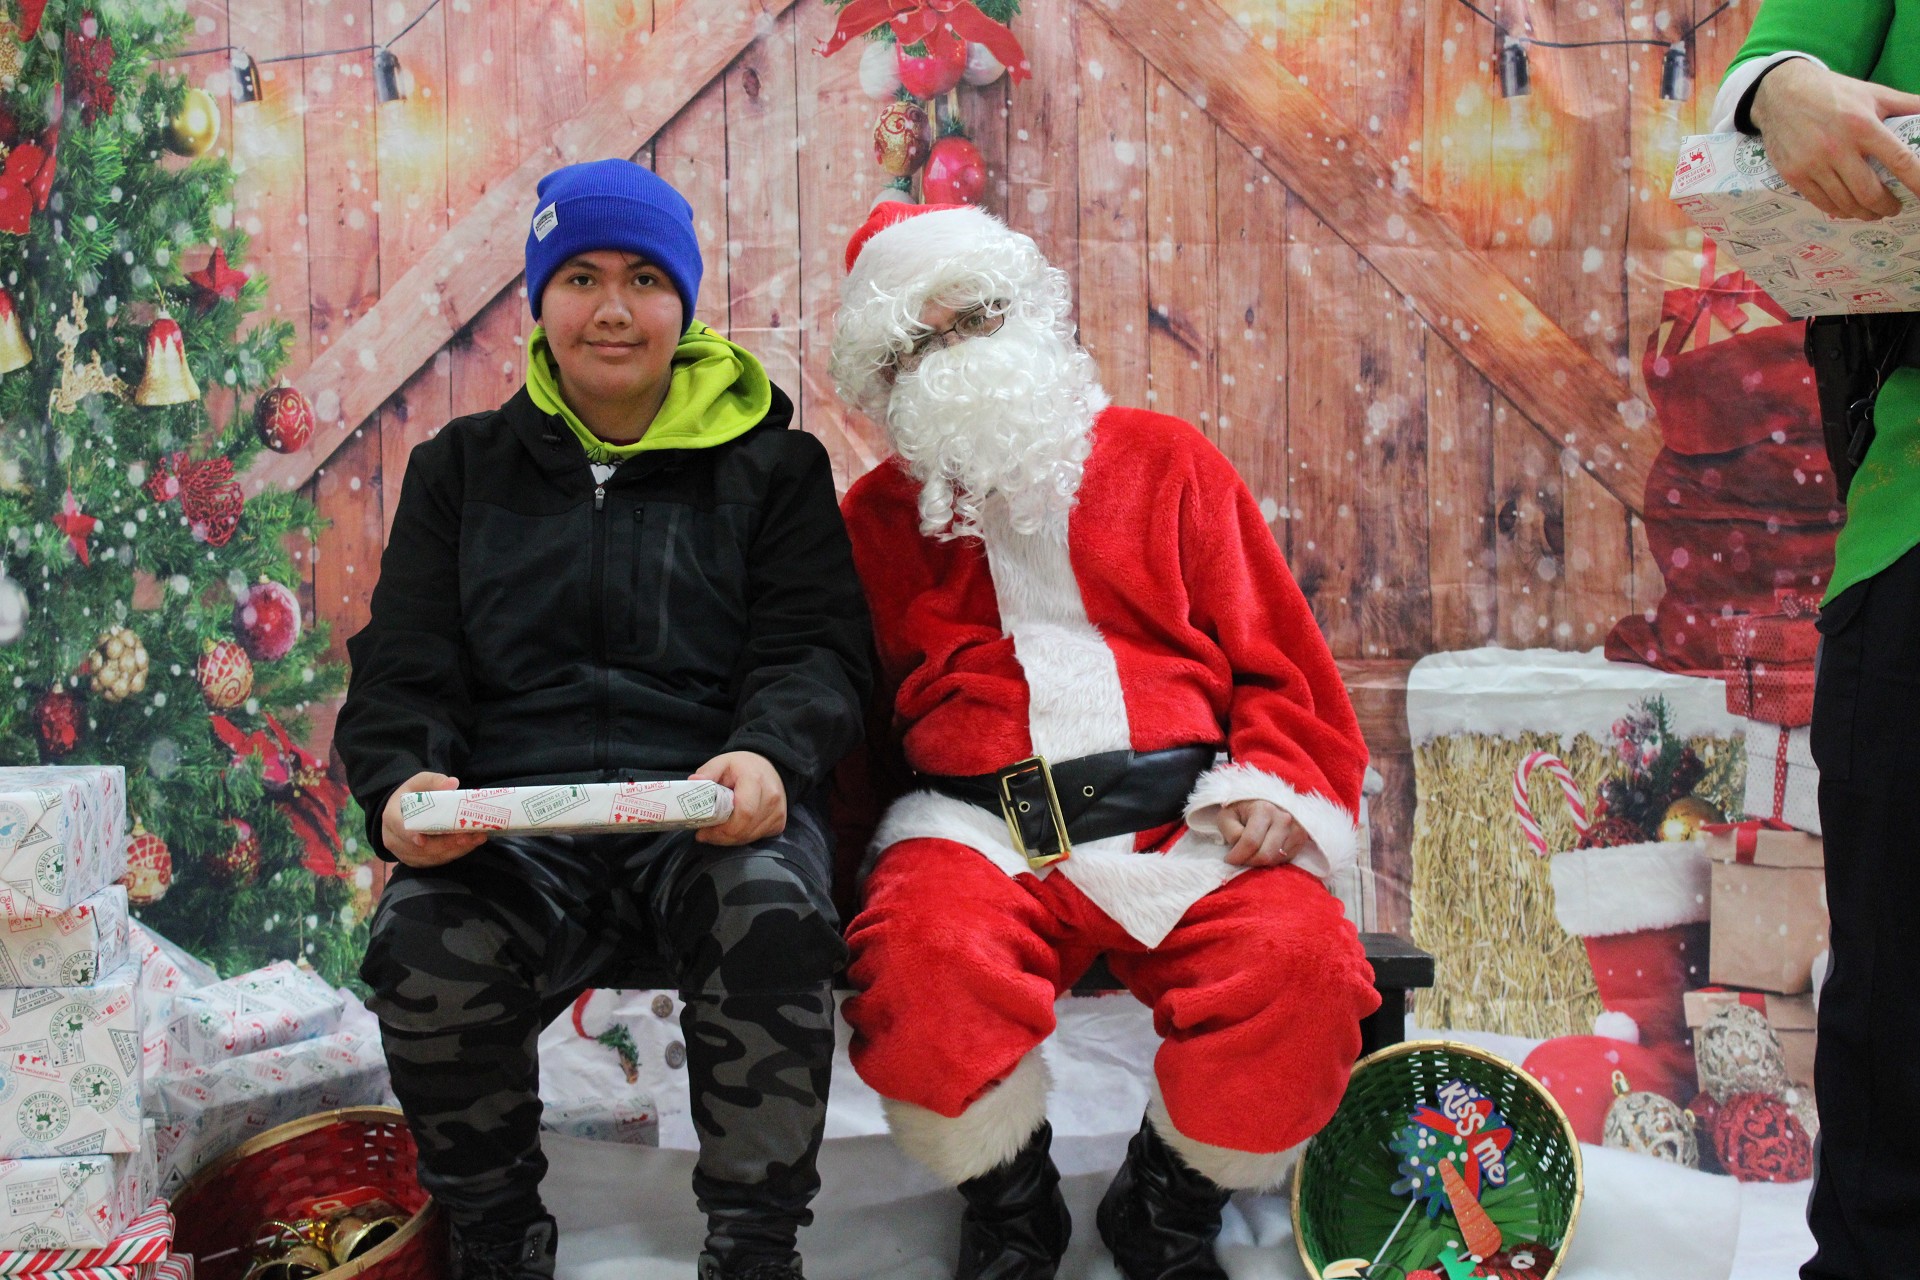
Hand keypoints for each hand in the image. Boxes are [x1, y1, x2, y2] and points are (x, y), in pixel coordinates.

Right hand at [382, 772, 487, 867]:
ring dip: (455, 850)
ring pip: (430, 857)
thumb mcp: (420, 782)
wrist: (405, 810)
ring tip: (475, 839)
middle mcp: (394, 839)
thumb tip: (452, 783)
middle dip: (445, 844)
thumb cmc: (413, 794)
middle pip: (419, 848)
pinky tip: (470, 845)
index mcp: (391, 817)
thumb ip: (434, 781)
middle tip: (468, 836)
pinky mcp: (416, 860)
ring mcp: (404, 853)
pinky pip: (435, 861)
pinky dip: (454, 854)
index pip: (398, 828)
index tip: (422, 839)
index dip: (409, 835)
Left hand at [692, 751, 786, 845]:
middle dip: (722, 837)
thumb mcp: (722, 762)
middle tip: (705, 835)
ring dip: (730, 839)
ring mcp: (778, 812)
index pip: (744, 812)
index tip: (703, 830)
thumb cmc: (742, 766)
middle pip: (745, 829)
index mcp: (756, 780)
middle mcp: (771, 797)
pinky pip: (757, 837)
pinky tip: (732, 830)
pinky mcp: (780, 822)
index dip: (723, 827)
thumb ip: (707, 772)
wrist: (768, 766)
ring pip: (750, 836)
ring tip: (715, 833)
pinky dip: (742, 838)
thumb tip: (693, 781)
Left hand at [1217, 799, 1309, 867]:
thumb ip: (1231, 832)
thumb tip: (1240, 849)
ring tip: (1251, 852)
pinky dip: (1272, 859)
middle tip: (1240, 858)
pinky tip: (1264, 850)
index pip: (1250, 842)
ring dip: (1260, 862)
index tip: (1229, 859)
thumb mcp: (1229, 815)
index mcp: (1264, 810)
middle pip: (1265, 855)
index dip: (1237, 856)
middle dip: (1249, 862)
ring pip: (1275, 859)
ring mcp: (1296, 829)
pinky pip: (1285, 859)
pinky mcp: (1302, 837)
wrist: (1266, 799)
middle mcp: (1284, 818)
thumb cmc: (1244, 807)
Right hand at [1750, 59, 1919, 220]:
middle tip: (1894, 207)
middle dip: (1887, 206)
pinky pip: (1822, 203)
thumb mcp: (1872, 92)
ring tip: (1872, 211)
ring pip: (1845, 203)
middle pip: (1870, 192)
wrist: (1780, 93)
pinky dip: (1839, 211)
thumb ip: (1905, 103)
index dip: (1917, 182)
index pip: (1899, 160)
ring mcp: (1812, 163)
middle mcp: (1837, 147)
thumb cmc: (1832, 93)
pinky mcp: (1794, 174)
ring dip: (1864, 213)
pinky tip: (1847, 209)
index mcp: (1862, 125)